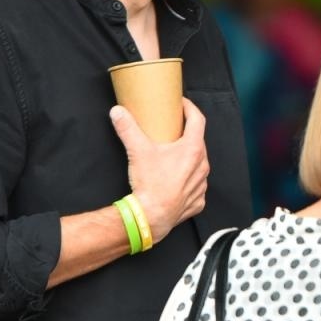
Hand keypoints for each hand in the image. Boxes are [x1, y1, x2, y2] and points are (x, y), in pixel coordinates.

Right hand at [112, 98, 209, 243]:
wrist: (151, 216)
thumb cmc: (150, 183)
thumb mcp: (137, 150)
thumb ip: (127, 128)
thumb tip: (118, 112)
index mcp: (193, 149)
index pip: (198, 120)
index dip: (190, 108)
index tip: (182, 104)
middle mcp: (202, 166)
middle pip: (198, 142)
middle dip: (187, 134)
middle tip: (174, 129)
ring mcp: (201, 184)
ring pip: (198, 165)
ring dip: (188, 158)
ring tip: (173, 155)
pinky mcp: (198, 200)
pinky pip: (195, 186)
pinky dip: (187, 180)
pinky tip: (176, 180)